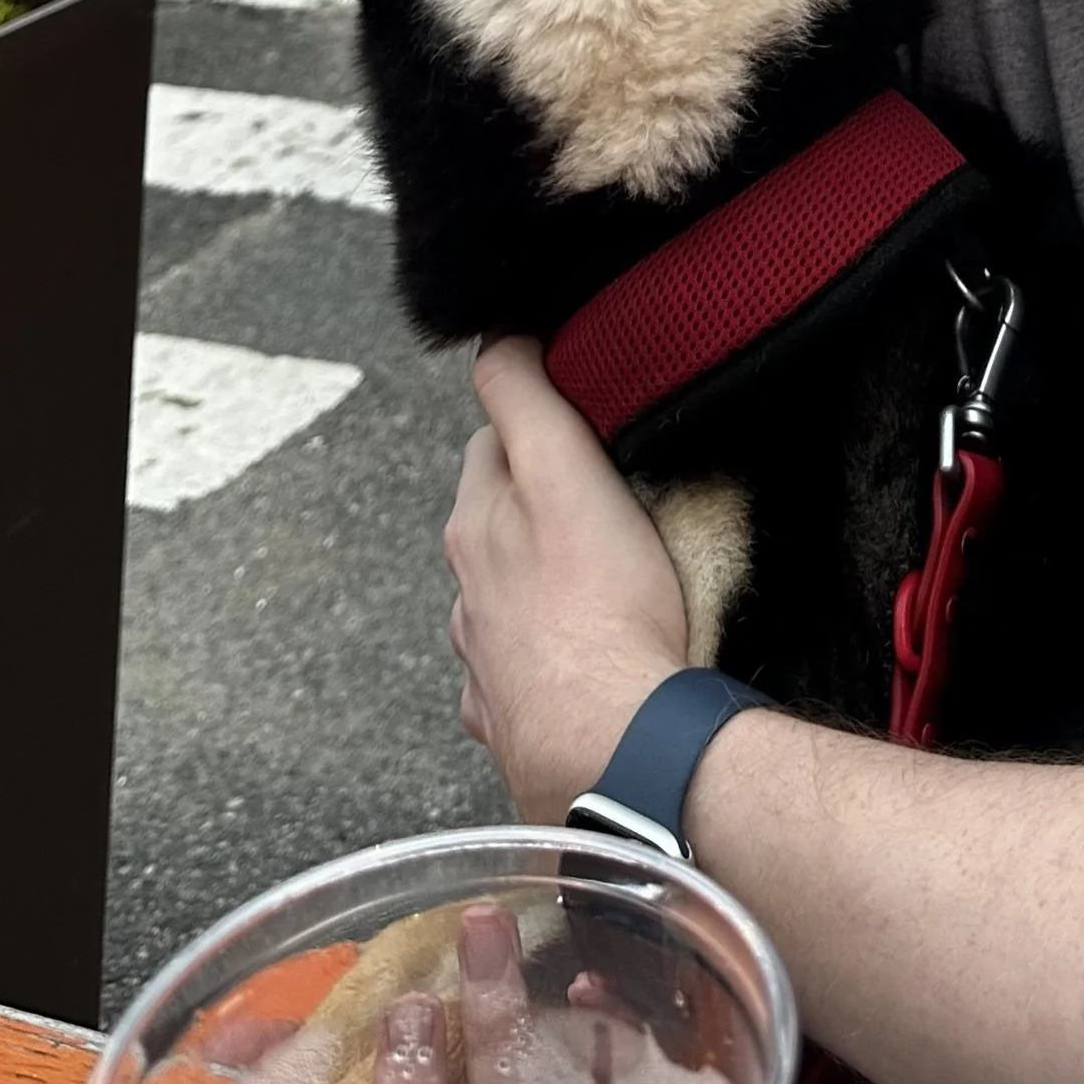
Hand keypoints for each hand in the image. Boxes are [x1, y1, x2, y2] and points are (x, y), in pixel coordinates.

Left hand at [444, 336, 687, 820]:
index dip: (542, 426)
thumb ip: (522, 395)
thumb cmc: (603, 608)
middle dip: (539, 506)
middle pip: (498, 524)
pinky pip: (524, 677)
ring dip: (542, 586)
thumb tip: (497, 334)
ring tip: (605, 585)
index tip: (590, 427)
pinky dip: (546, 661)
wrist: (617, 749)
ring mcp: (486, 667)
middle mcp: (467, 596)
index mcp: (476, 526)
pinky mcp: (515, 726)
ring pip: (506, 602)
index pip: (495, 442)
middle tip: (609, 503)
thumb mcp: (562, 469)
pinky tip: (586, 663)